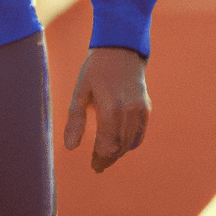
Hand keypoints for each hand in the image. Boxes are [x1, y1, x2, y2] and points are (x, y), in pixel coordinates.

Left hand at [64, 46, 150, 172]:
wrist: (120, 48)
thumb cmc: (96, 69)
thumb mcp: (81, 91)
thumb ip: (75, 119)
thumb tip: (70, 148)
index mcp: (111, 108)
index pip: (107, 144)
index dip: (100, 158)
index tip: (94, 166)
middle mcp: (128, 112)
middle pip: (120, 146)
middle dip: (109, 158)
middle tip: (98, 166)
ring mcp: (139, 110)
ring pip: (130, 142)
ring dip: (119, 152)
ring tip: (107, 157)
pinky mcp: (146, 107)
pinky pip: (140, 133)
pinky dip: (131, 142)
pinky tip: (121, 144)